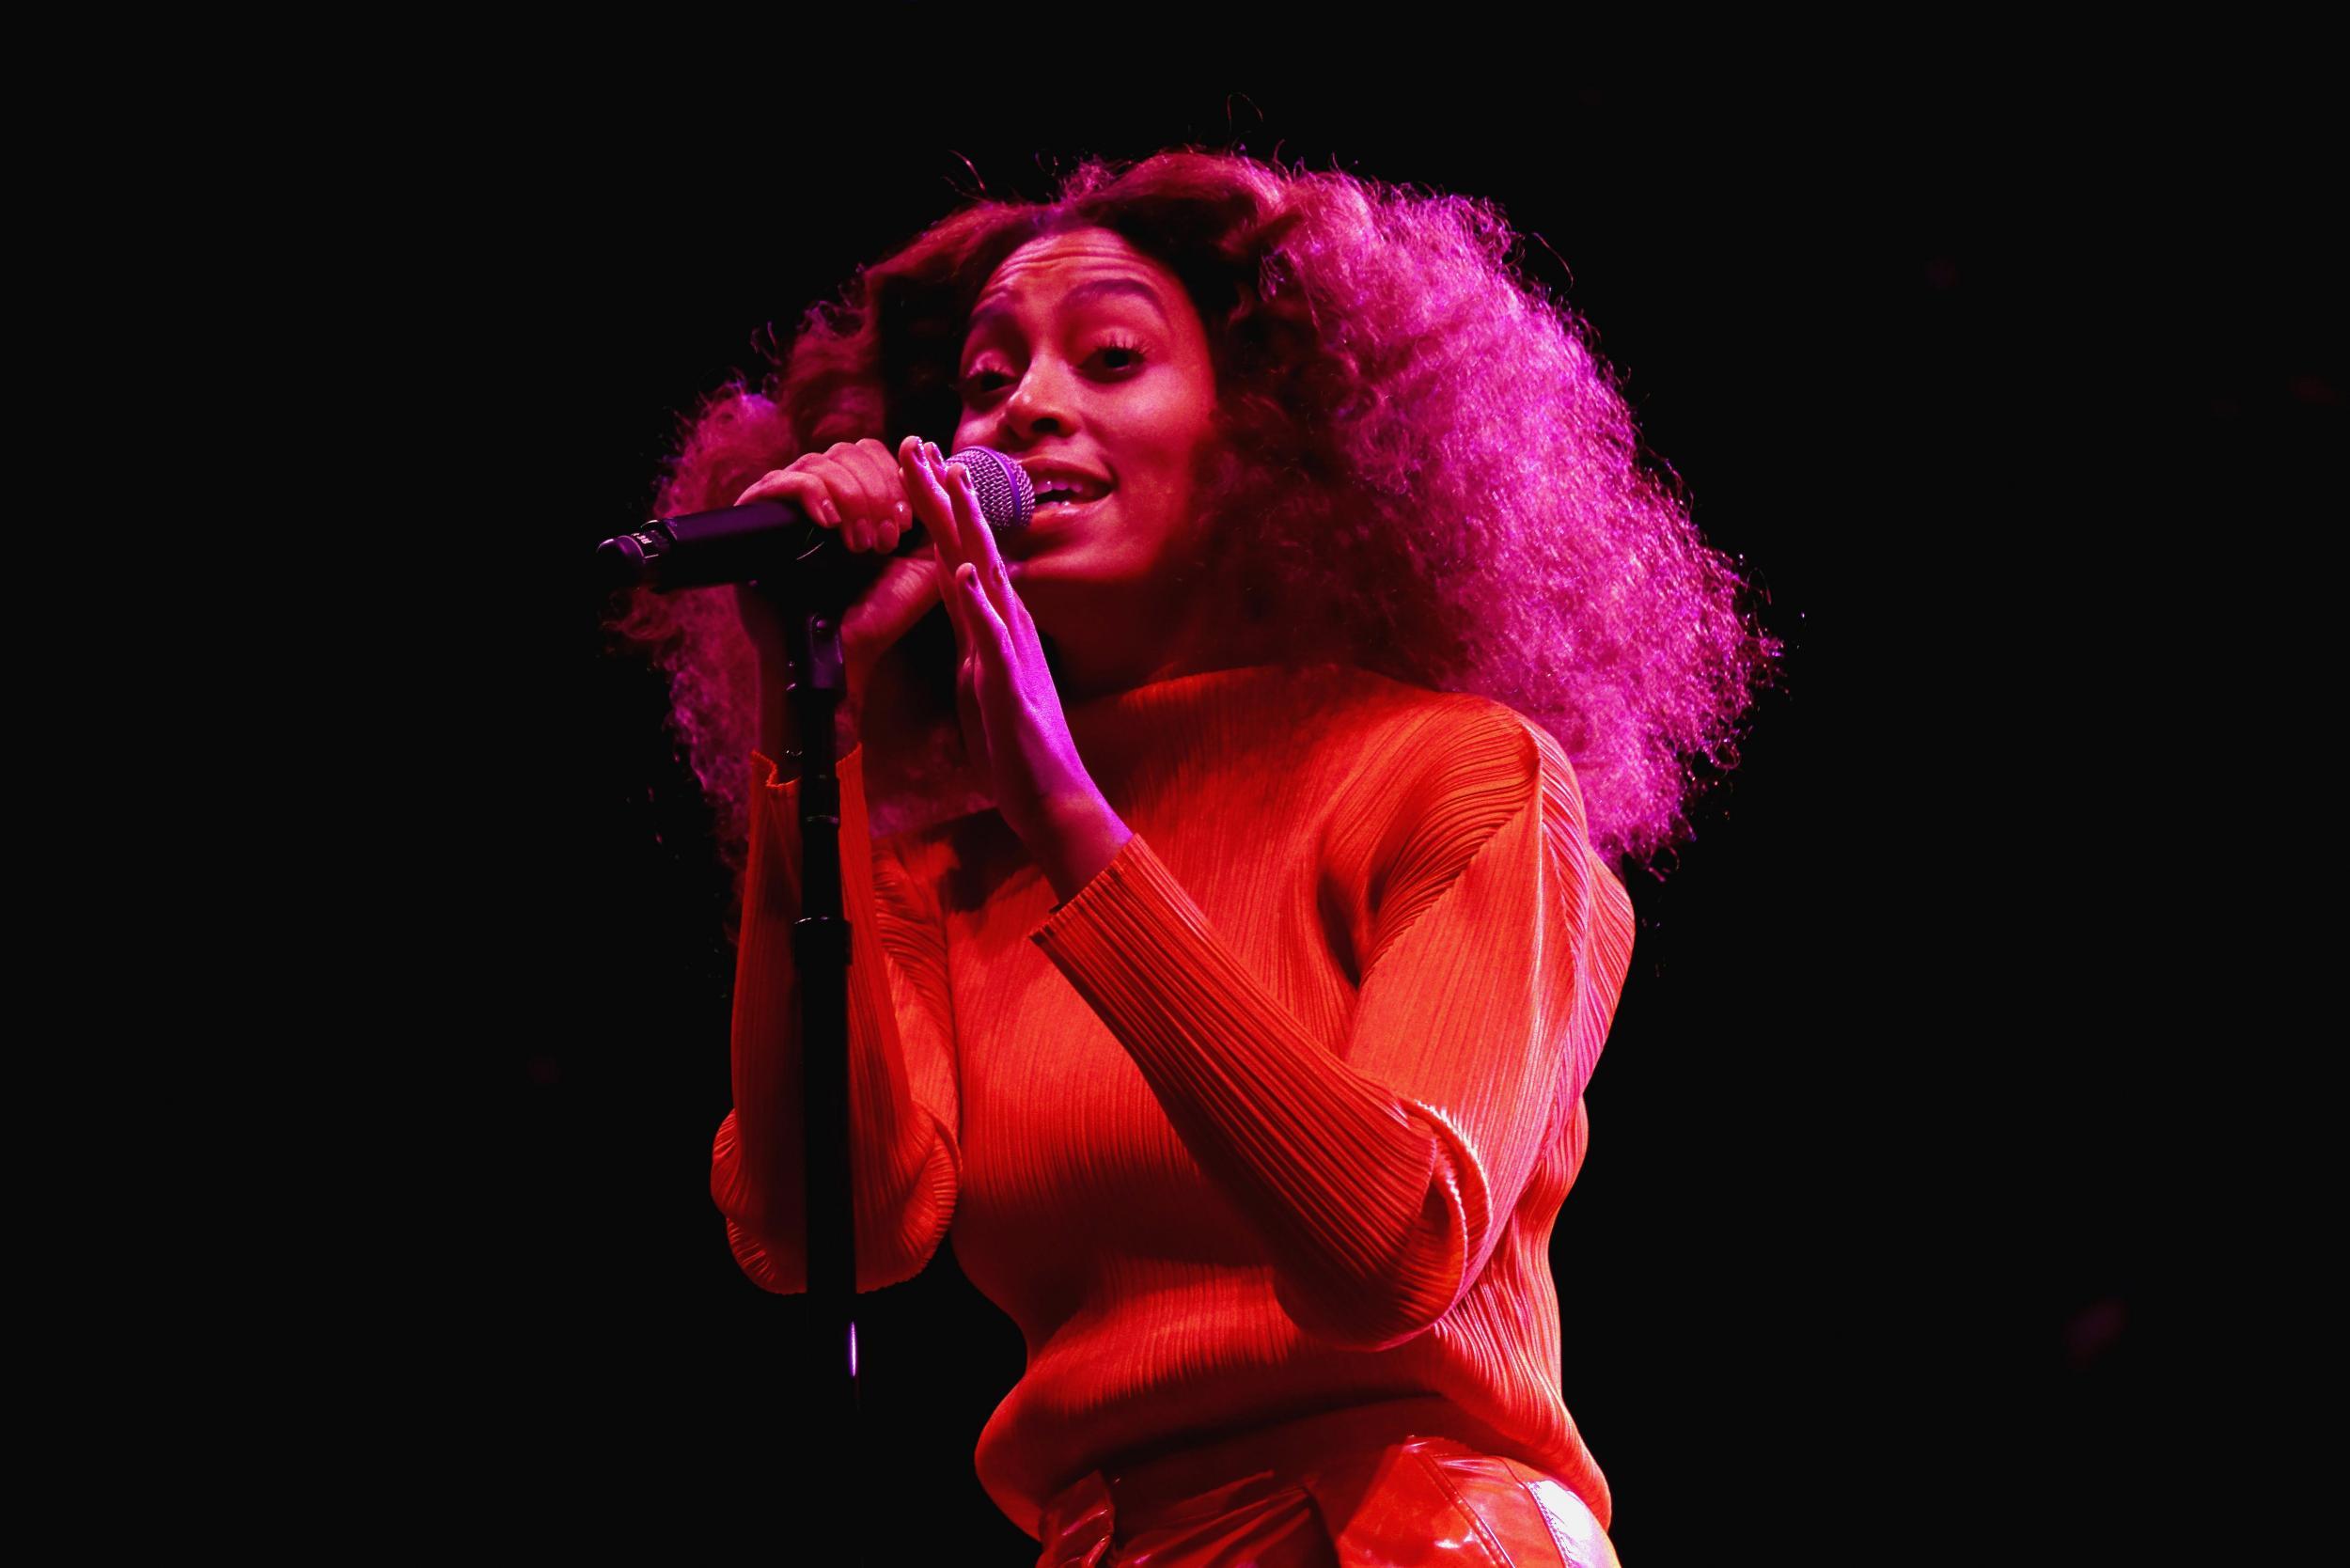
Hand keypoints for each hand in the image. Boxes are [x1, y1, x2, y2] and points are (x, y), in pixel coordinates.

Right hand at [730, 438, 943, 743]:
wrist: (842, 656)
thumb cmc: (880, 613)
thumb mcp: (927, 561)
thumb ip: (940, 519)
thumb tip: (944, 467)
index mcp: (855, 499)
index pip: (872, 453)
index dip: (894, 478)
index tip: (905, 524)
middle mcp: (821, 495)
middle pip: (849, 452)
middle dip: (876, 492)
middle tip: (885, 541)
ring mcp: (787, 505)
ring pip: (820, 463)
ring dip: (851, 500)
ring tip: (861, 545)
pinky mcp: (757, 517)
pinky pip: (781, 481)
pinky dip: (811, 495)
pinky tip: (829, 524)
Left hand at [902, 438, 1132, 901]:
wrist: (1049, 796)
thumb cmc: (1015, 746)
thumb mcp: (983, 682)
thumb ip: (975, 641)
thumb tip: (963, 608)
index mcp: (990, 626)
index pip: (956, 553)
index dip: (936, 507)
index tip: (917, 459)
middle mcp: (1003, 627)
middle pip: (967, 548)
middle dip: (941, 494)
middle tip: (916, 441)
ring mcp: (1009, 653)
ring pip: (985, 577)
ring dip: (966, 529)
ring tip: (950, 483)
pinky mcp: (1010, 686)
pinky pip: (994, 639)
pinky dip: (981, 603)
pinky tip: (967, 572)